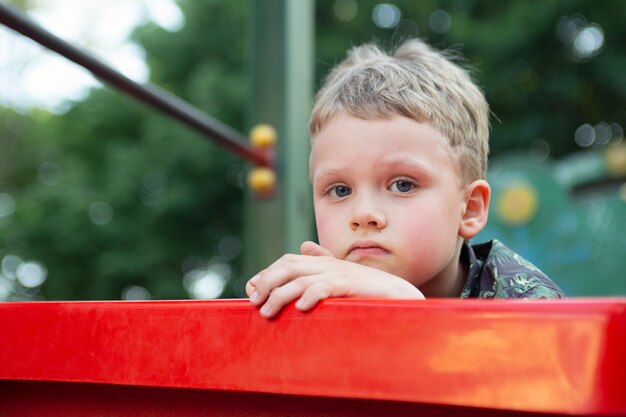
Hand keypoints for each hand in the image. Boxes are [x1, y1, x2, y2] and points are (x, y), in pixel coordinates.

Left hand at [246, 241, 423, 317]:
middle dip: (267, 282)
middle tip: (253, 302)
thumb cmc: (367, 288)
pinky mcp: (349, 285)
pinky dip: (310, 296)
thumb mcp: (341, 275)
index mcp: (323, 261)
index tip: (252, 289)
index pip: (288, 260)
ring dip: (279, 296)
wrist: (398, 295)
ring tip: (267, 312)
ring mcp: (338, 273)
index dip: (267, 272)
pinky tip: (300, 308)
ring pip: (300, 280)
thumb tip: (304, 246)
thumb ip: (322, 261)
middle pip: (288, 266)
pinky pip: (324, 288)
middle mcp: (327, 264)